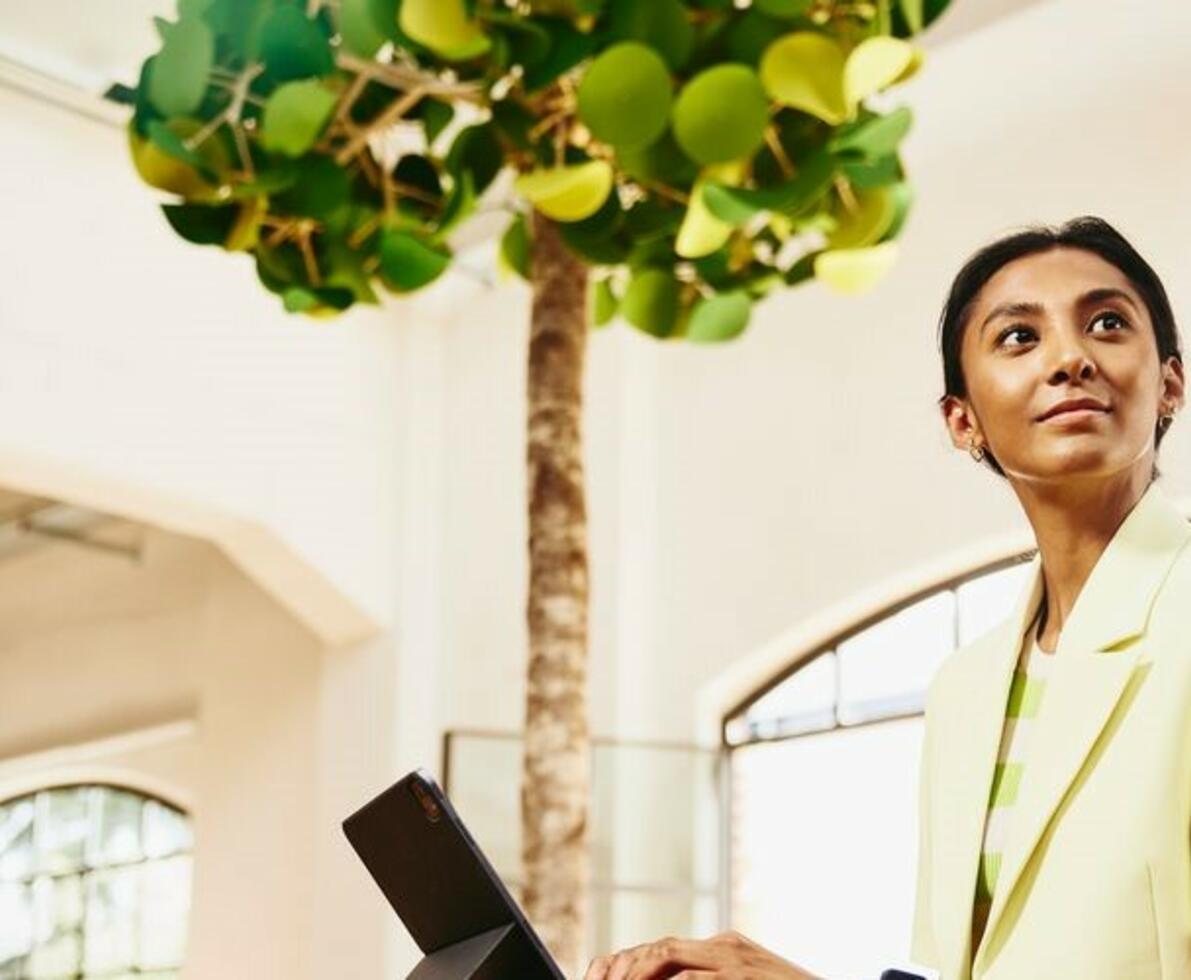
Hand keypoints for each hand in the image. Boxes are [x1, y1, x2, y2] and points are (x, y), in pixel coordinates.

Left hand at [581, 930, 826, 979]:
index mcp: (722, 947)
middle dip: (624, 967)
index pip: (663, 949)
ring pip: (668, 956)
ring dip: (636, 972)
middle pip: (659, 948)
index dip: (629, 963)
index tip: (604, 978)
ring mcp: (735, 960)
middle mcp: (724, 946)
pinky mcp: (745, 976)